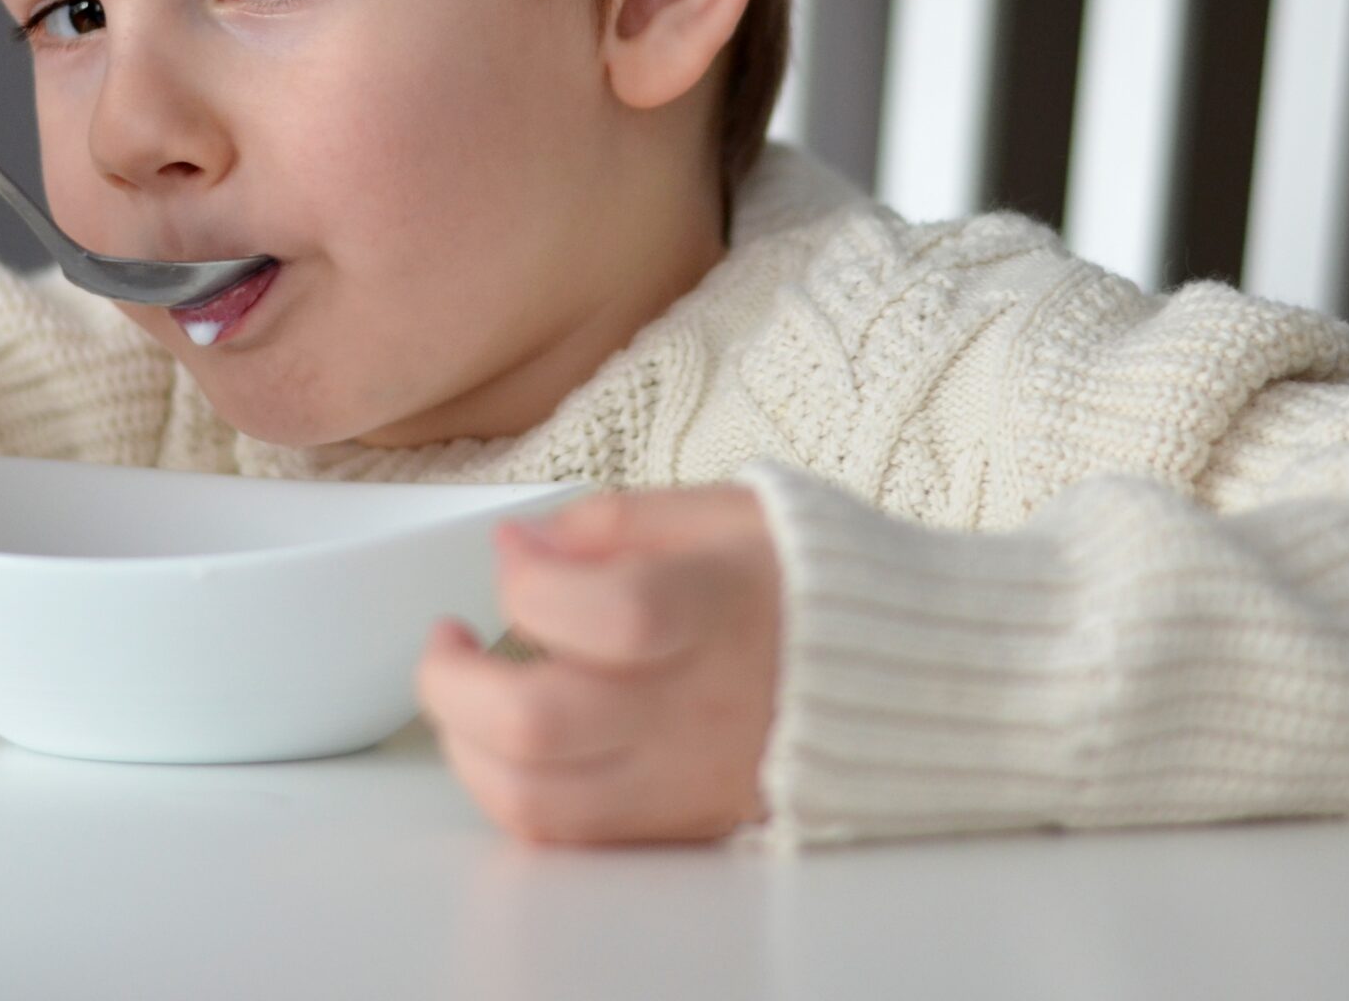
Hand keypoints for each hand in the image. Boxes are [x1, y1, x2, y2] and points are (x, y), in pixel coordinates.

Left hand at [416, 484, 781, 844]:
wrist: (900, 678)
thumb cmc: (803, 585)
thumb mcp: (722, 513)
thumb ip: (612, 521)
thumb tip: (520, 546)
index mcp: (719, 611)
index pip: (605, 613)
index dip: (528, 582)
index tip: (516, 555)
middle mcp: (700, 708)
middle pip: (541, 724)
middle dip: (453, 682)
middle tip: (447, 641)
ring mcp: (687, 779)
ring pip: (537, 800)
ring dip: (467, 748)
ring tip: (464, 695)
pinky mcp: (680, 824)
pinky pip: (569, 835)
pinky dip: (513, 790)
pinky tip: (508, 743)